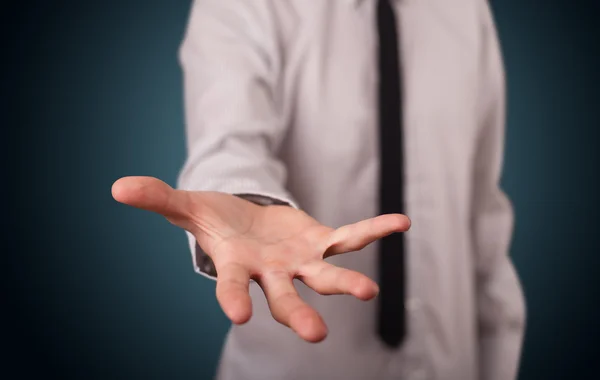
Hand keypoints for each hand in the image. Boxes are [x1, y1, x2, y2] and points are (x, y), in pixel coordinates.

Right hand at [112, 176, 409, 342]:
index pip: (232, 288)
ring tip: (368, 293)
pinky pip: (350, 237)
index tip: (240, 318)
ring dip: (344, 283)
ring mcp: (300, 260)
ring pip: (324, 275)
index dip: (233, 301)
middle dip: (298, 315)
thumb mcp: (187, 206)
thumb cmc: (216, 221)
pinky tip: (400, 223)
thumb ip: (159, 200)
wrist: (247, 221)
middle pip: (285, 298)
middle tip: (316, 335)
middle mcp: (271, 272)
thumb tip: (118, 187)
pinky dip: (373, 230)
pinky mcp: (321, 242)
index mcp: (237, 267)